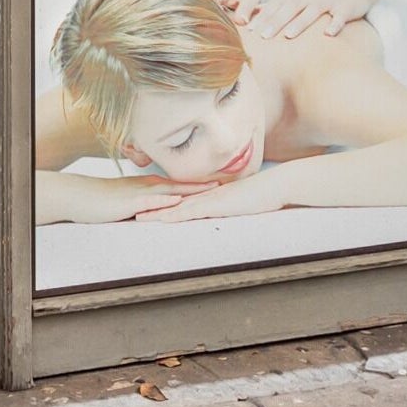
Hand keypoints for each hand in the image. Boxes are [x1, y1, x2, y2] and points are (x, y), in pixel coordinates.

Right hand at [37, 169, 213, 223]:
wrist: (80, 196)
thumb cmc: (103, 200)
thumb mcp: (129, 201)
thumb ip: (146, 204)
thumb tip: (160, 211)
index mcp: (151, 187)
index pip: (181, 185)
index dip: (201, 185)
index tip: (222, 183)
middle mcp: (149, 187)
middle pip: (183, 186)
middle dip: (205, 185)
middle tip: (229, 184)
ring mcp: (140, 193)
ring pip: (171, 191)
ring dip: (192, 191)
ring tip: (213, 190)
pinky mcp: (130, 202)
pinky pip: (151, 201)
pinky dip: (165, 201)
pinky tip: (177, 201)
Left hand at [135, 168, 286, 221]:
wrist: (274, 186)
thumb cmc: (262, 196)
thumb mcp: (240, 205)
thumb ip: (229, 208)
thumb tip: (223, 214)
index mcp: (208, 195)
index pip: (180, 200)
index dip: (162, 203)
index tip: (146, 207)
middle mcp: (205, 195)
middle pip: (172, 201)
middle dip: (152, 207)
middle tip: (132, 211)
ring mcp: (209, 199)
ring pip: (177, 206)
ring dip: (157, 213)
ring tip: (138, 218)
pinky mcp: (216, 205)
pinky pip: (192, 211)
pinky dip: (176, 215)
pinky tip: (163, 220)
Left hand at [242, 0, 377, 41]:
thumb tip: (263, 10)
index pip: (278, 2)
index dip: (264, 15)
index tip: (251, 29)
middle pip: (291, 7)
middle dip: (276, 21)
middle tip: (262, 36)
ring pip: (313, 11)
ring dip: (300, 23)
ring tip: (288, 36)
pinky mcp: (346, 6)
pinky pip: (340, 16)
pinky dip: (334, 25)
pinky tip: (328, 34)